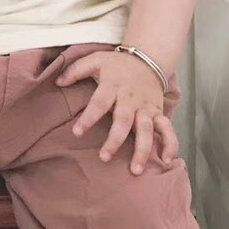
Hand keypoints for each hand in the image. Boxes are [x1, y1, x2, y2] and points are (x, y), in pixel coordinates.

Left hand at [55, 48, 179, 174]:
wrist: (147, 58)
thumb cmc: (117, 64)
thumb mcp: (95, 59)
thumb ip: (76, 70)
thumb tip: (58, 82)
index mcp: (113, 85)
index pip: (99, 102)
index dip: (88, 117)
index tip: (77, 132)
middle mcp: (131, 99)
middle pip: (124, 120)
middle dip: (115, 140)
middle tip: (104, 157)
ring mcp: (146, 107)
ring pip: (147, 130)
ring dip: (142, 150)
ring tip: (135, 169)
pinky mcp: (158, 113)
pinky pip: (167, 129)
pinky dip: (170, 143)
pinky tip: (166, 160)